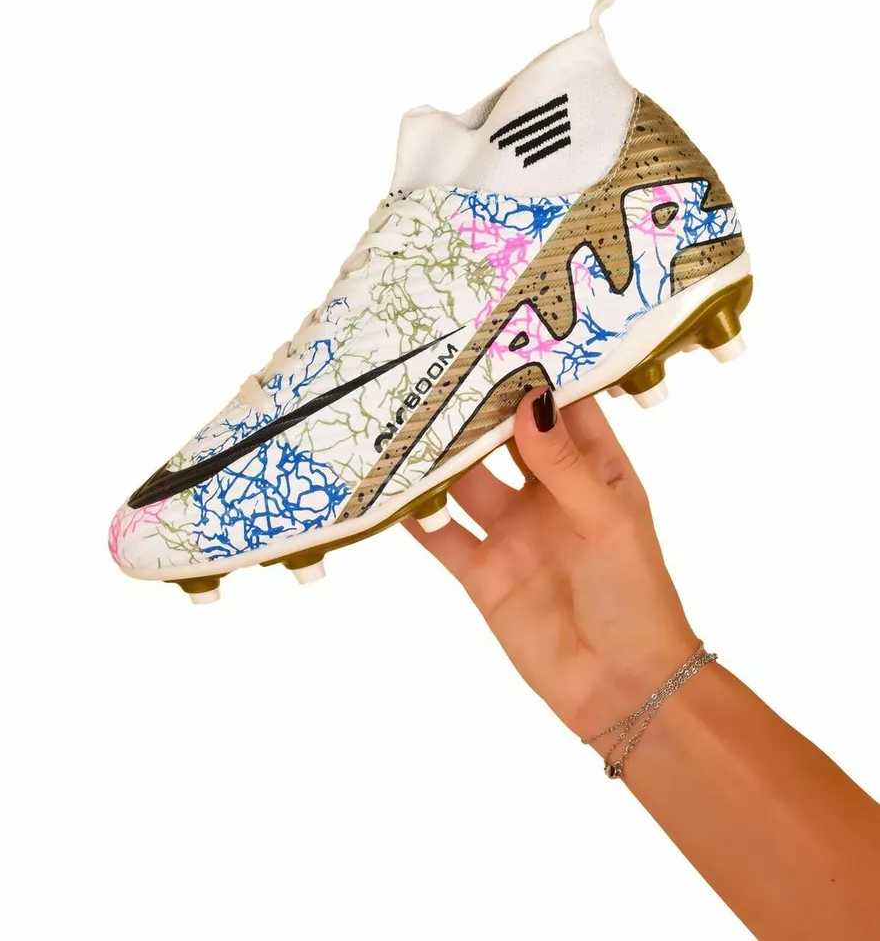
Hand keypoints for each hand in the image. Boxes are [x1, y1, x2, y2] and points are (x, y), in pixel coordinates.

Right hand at [406, 388, 698, 738]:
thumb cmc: (636, 595)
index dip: (536, 370)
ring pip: (465, 479)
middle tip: (435, 363)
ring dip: (438, 453)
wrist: (622, 689)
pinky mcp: (481, 571)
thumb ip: (562, 464)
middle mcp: (548, 492)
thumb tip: (528, 401)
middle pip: (504, 436)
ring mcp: (512, 531)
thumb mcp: (606, 520)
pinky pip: (441, 533)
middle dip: (474, 405)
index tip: (501, 331)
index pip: (562, 405)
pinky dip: (415, 511)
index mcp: (593, 469)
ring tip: (400, 414)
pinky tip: (386, 485)